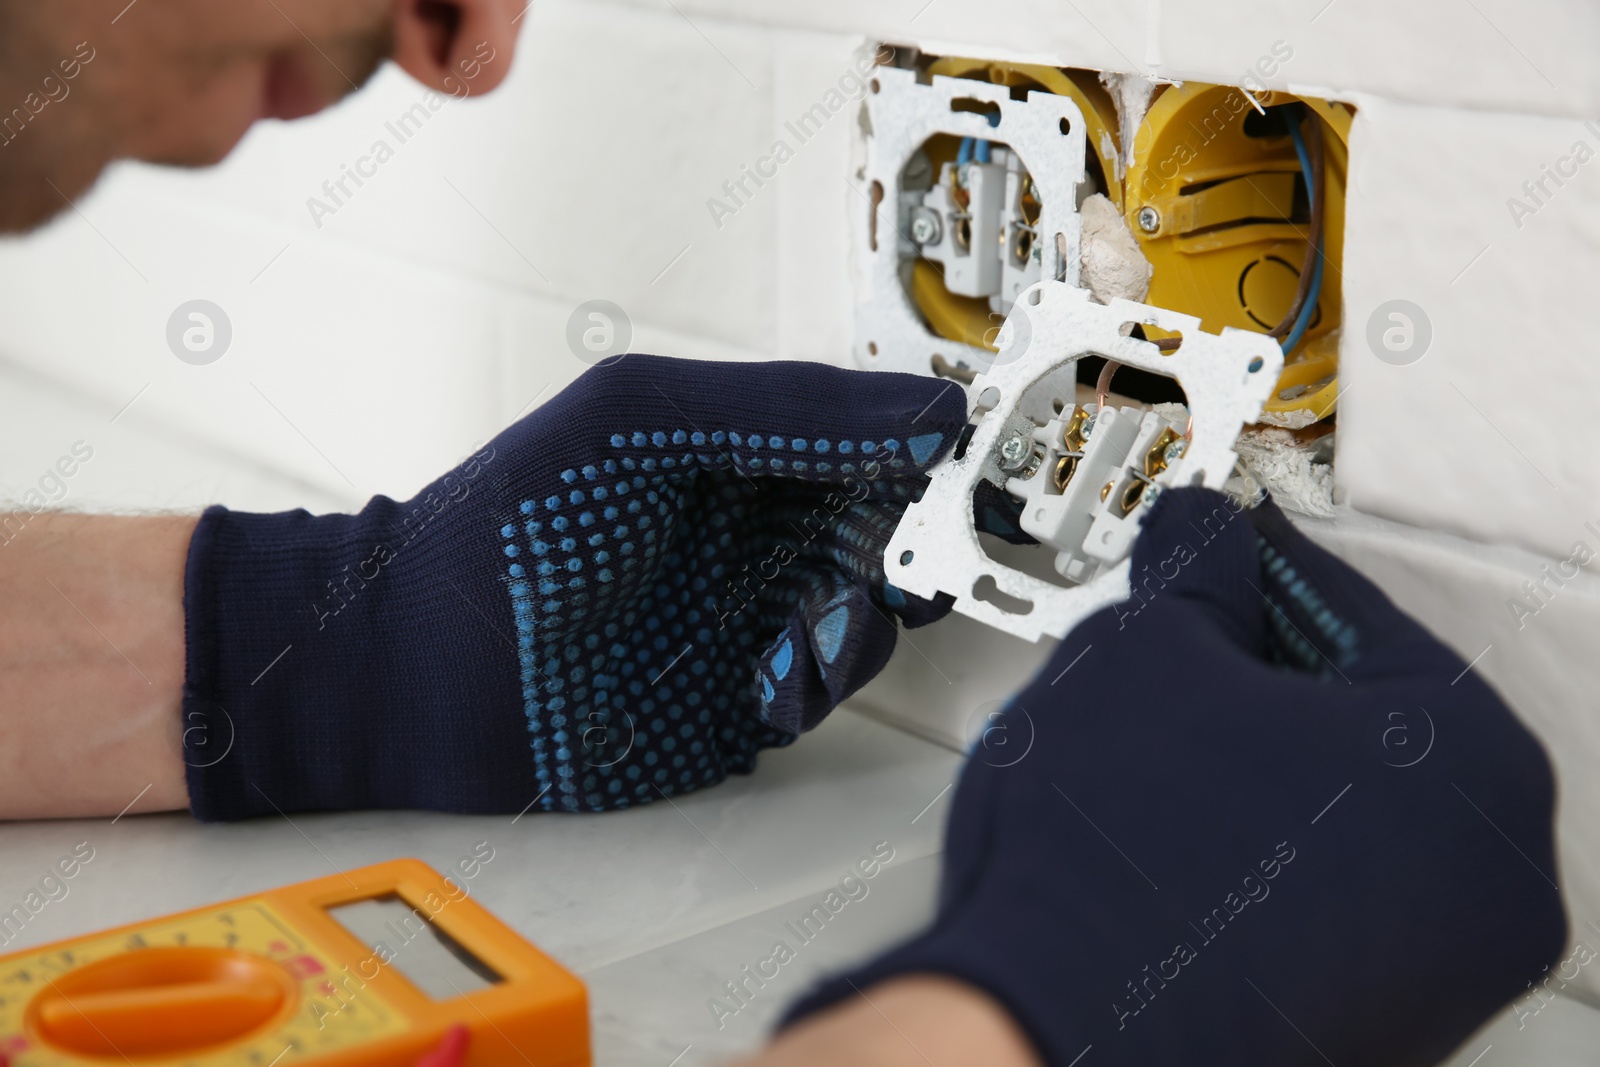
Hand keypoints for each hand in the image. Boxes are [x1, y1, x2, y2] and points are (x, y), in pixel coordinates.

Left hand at [182, 355, 964, 817]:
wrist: (426, 669)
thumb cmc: (512, 524)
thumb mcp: (644, 422)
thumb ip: (786, 408)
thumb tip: (921, 409)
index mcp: (737, 448)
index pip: (867, 439)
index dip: (922, 454)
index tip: (961, 469)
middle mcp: (751, 529)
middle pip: (885, 530)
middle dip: (907, 549)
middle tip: (905, 562)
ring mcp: (747, 616)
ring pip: (868, 616)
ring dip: (860, 626)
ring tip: (810, 632)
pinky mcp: (737, 702)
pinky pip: (824, 691)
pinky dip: (817, 686)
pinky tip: (768, 683)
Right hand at [784, 488, 1565, 1065]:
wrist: (1052, 1030)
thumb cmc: (1119, 867)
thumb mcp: (1147, 649)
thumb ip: (1195, 575)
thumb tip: (1201, 543)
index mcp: (1476, 767)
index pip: (1359, 616)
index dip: (1260, 568)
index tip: (1221, 551)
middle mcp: (1488, 884)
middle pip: (1361, 722)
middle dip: (1259, 673)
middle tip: (1182, 638)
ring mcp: (1433, 973)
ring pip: (1336, 815)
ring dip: (1250, 763)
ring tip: (1154, 738)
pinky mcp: (1361, 1028)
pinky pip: (1315, 897)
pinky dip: (1249, 849)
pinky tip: (1167, 828)